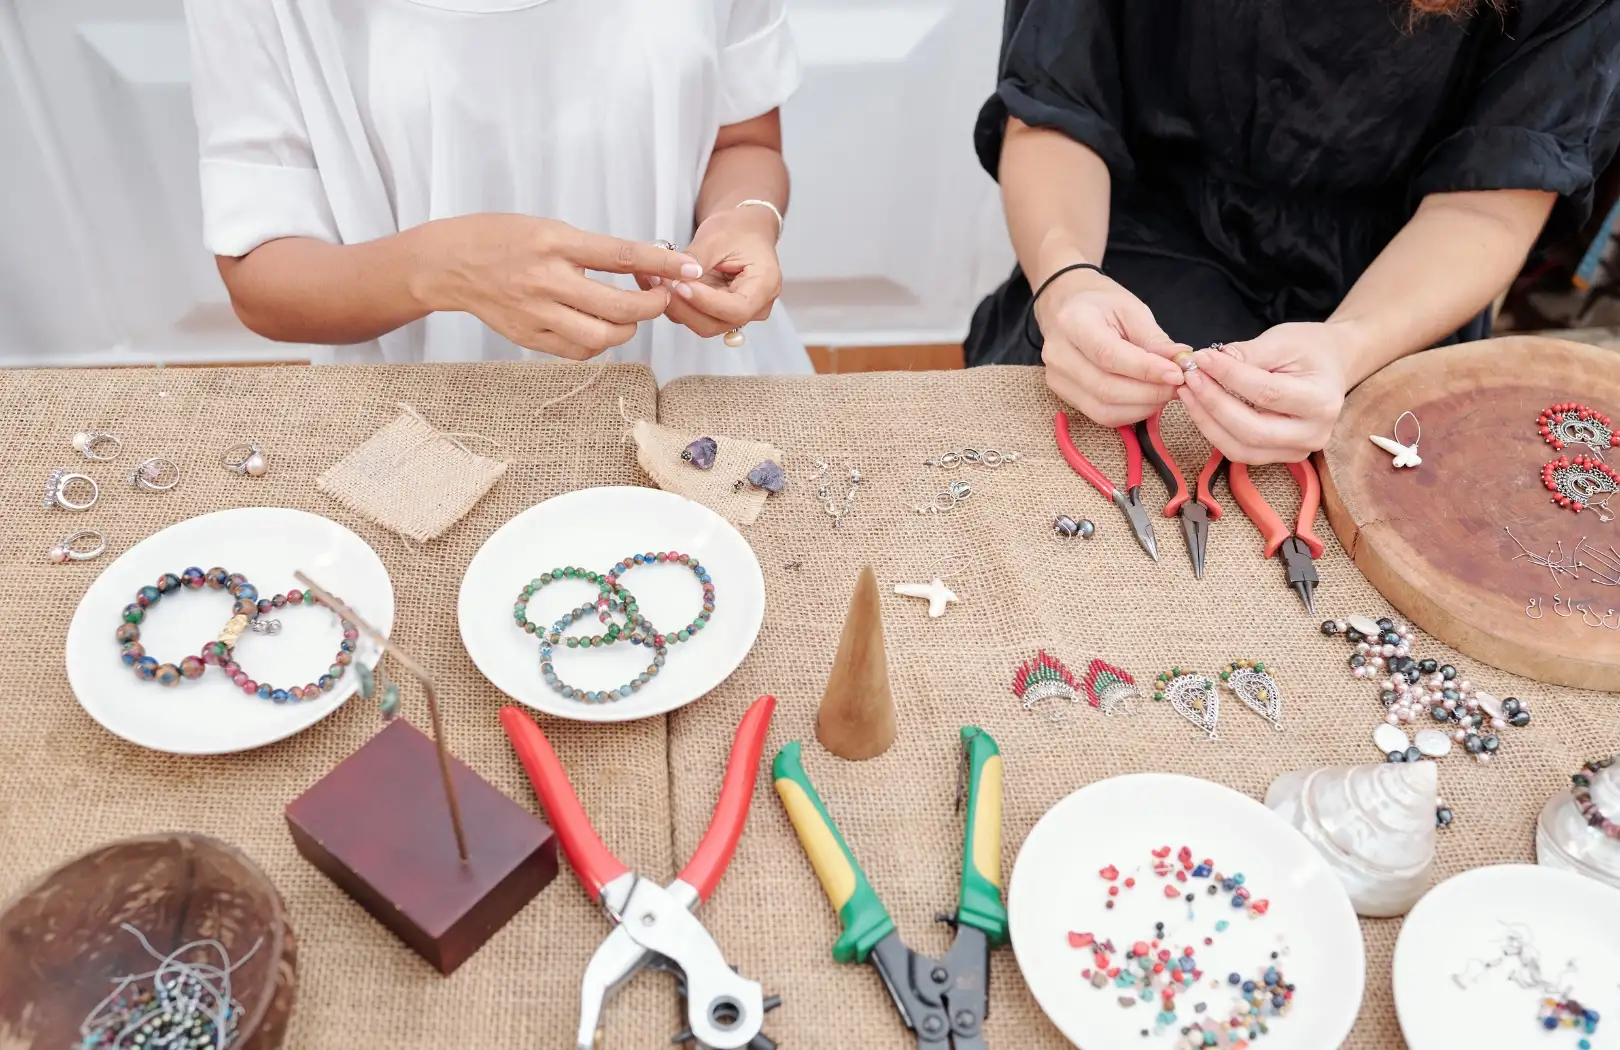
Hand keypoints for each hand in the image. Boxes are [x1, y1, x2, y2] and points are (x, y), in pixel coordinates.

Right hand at [417, 214, 702, 359]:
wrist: (447, 263)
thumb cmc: (501, 238)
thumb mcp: (548, 227)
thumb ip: (590, 249)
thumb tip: (640, 265)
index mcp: (554, 242)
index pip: (622, 256)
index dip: (662, 264)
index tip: (688, 268)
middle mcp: (546, 280)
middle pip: (619, 307)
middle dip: (652, 307)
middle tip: (662, 299)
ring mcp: (536, 313)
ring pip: (602, 337)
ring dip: (628, 329)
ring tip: (630, 316)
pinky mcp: (528, 337)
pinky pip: (578, 350)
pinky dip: (599, 343)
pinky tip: (600, 328)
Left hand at [652, 206, 781, 338]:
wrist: (742, 231)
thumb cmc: (739, 230)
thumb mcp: (718, 235)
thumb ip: (698, 259)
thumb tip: (678, 276)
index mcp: (765, 285)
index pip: (737, 308)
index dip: (707, 302)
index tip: (683, 286)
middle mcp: (755, 306)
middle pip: (718, 322)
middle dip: (686, 306)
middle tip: (662, 282)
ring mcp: (735, 313)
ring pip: (703, 324)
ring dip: (677, 307)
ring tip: (657, 281)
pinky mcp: (718, 314)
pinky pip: (695, 317)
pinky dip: (676, 305)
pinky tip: (661, 286)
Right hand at [1037, 268, 1188, 426]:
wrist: (1066, 306)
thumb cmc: (1101, 305)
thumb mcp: (1131, 310)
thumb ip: (1155, 340)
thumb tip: (1181, 364)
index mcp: (1073, 322)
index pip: (1109, 356)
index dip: (1146, 370)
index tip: (1177, 374)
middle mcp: (1058, 354)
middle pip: (1106, 388)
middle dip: (1149, 392)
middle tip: (1178, 386)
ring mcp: (1056, 378)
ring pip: (1103, 409)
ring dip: (1142, 406)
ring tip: (1164, 392)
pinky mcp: (1063, 394)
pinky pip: (1100, 415)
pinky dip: (1130, 412)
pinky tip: (1146, 399)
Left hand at [1177, 322, 1352, 463]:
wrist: (1330, 366)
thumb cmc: (1309, 349)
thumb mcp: (1283, 341)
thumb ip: (1248, 354)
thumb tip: (1208, 363)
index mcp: (1322, 402)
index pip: (1266, 393)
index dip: (1229, 376)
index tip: (1201, 358)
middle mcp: (1313, 434)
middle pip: (1251, 429)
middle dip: (1213, 403)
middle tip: (1189, 377)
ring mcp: (1296, 451)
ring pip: (1240, 448)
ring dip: (1207, 421)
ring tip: (1187, 391)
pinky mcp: (1278, 457)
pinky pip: (1238, 451)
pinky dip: (1214, 431)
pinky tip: (1198, 407)